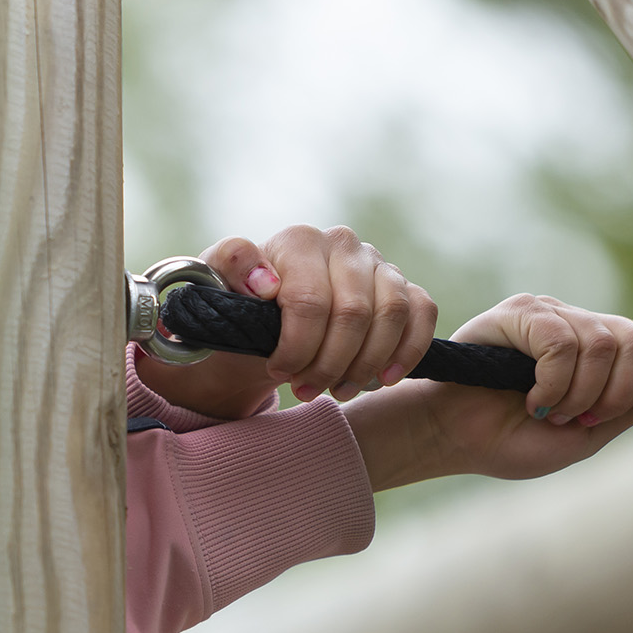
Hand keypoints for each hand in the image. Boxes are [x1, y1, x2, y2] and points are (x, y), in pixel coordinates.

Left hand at [133, 226, 439, 419]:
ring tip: (336, 389)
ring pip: (390, 314)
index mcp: (293, 242)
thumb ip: (223, 275)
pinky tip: (382, 379)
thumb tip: (266, 284)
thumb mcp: (212, 299)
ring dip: (364, 363)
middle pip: (351, 313)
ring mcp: (374, 263)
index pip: (307, 299)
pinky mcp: (400, 285)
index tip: (276, 372)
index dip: (295, 345)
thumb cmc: (233, 314)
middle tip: (304, 389)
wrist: (254, 329)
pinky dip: (407, 350)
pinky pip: (421, 313)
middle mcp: (338, 244)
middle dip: (328, 362)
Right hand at [342, 294, 632, 487]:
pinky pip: (561, 342)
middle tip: (581, 416)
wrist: (455, 440)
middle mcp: (582, 324)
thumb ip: (631, 405)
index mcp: (603, 349)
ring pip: (605, 343)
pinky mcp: (520, 313)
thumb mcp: (589, 434)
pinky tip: (531, 397)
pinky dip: (553, 382)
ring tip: (549, 411)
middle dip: (619, 393)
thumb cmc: (511, 440)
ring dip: (580, 394)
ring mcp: (552, 314)